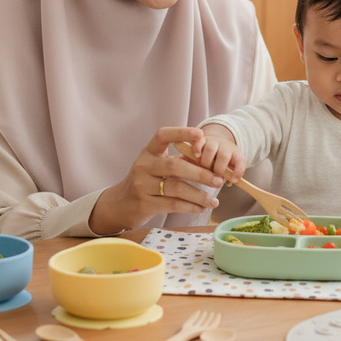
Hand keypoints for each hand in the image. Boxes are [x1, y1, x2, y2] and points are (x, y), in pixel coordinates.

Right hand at [89, 127, 225, 234]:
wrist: (120, 204)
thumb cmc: (146, 181)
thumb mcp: (157, 166)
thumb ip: (179, 161)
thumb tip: (209, 160)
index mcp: (148, 152)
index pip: (162, 136)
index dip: (180, 133)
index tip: (200, 134)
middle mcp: (143, 166)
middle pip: (175, 166)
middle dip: (200, 174)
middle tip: (219, 180)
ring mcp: (142, 185)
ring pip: (176, 188)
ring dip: (199, 195)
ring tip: (214, 200)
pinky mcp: (145, 204)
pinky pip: (172, 204)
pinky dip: (190, 206)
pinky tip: (202, 207)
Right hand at [192, 131, 246, 183]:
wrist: (214, 147)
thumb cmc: (222, 163)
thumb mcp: (229, 169)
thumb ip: (230, 176)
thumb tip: (229, 182)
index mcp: (236, 155)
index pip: (241, 162)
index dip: (238, 171)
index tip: (233, 181)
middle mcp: (226, 146)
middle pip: (224, 156)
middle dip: (218, 169)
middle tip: (213, 176)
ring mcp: (213, 142)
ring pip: (210, 149)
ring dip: (206, 162)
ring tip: (203, 169)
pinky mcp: (202, 140)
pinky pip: (199, 142)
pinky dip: (197, 149)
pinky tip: (197, 157)